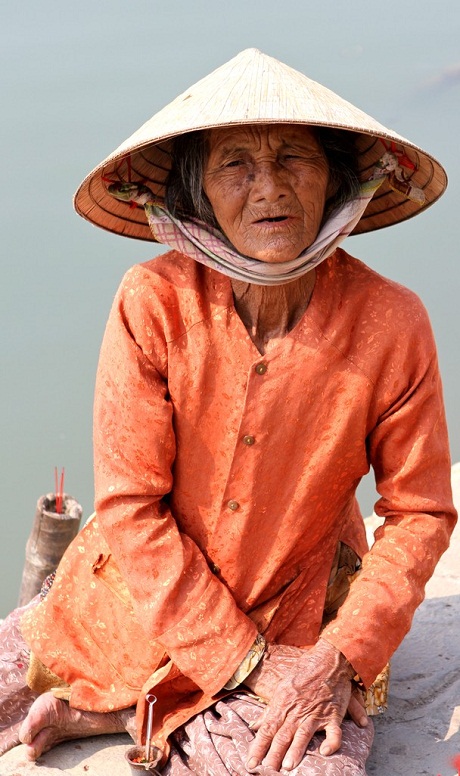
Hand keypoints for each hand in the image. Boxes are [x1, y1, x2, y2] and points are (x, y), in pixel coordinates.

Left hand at [244, 639, 356, 770]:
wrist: (328, 659)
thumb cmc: (303, 673)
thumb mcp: (282, 688)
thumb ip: (269, 710)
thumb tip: (254, 726)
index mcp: (283, 704)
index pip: (267, 729)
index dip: (258, 747)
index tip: (250, 763)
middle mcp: (297, 710)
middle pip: (282, 735)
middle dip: (273, 754)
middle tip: (266, 771)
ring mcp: (316, 712)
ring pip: (303, 734)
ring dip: (295, 750)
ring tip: (287, 767)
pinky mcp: (333, 714)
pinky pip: (334, 731)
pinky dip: (331, 742)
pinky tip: (324, 752)